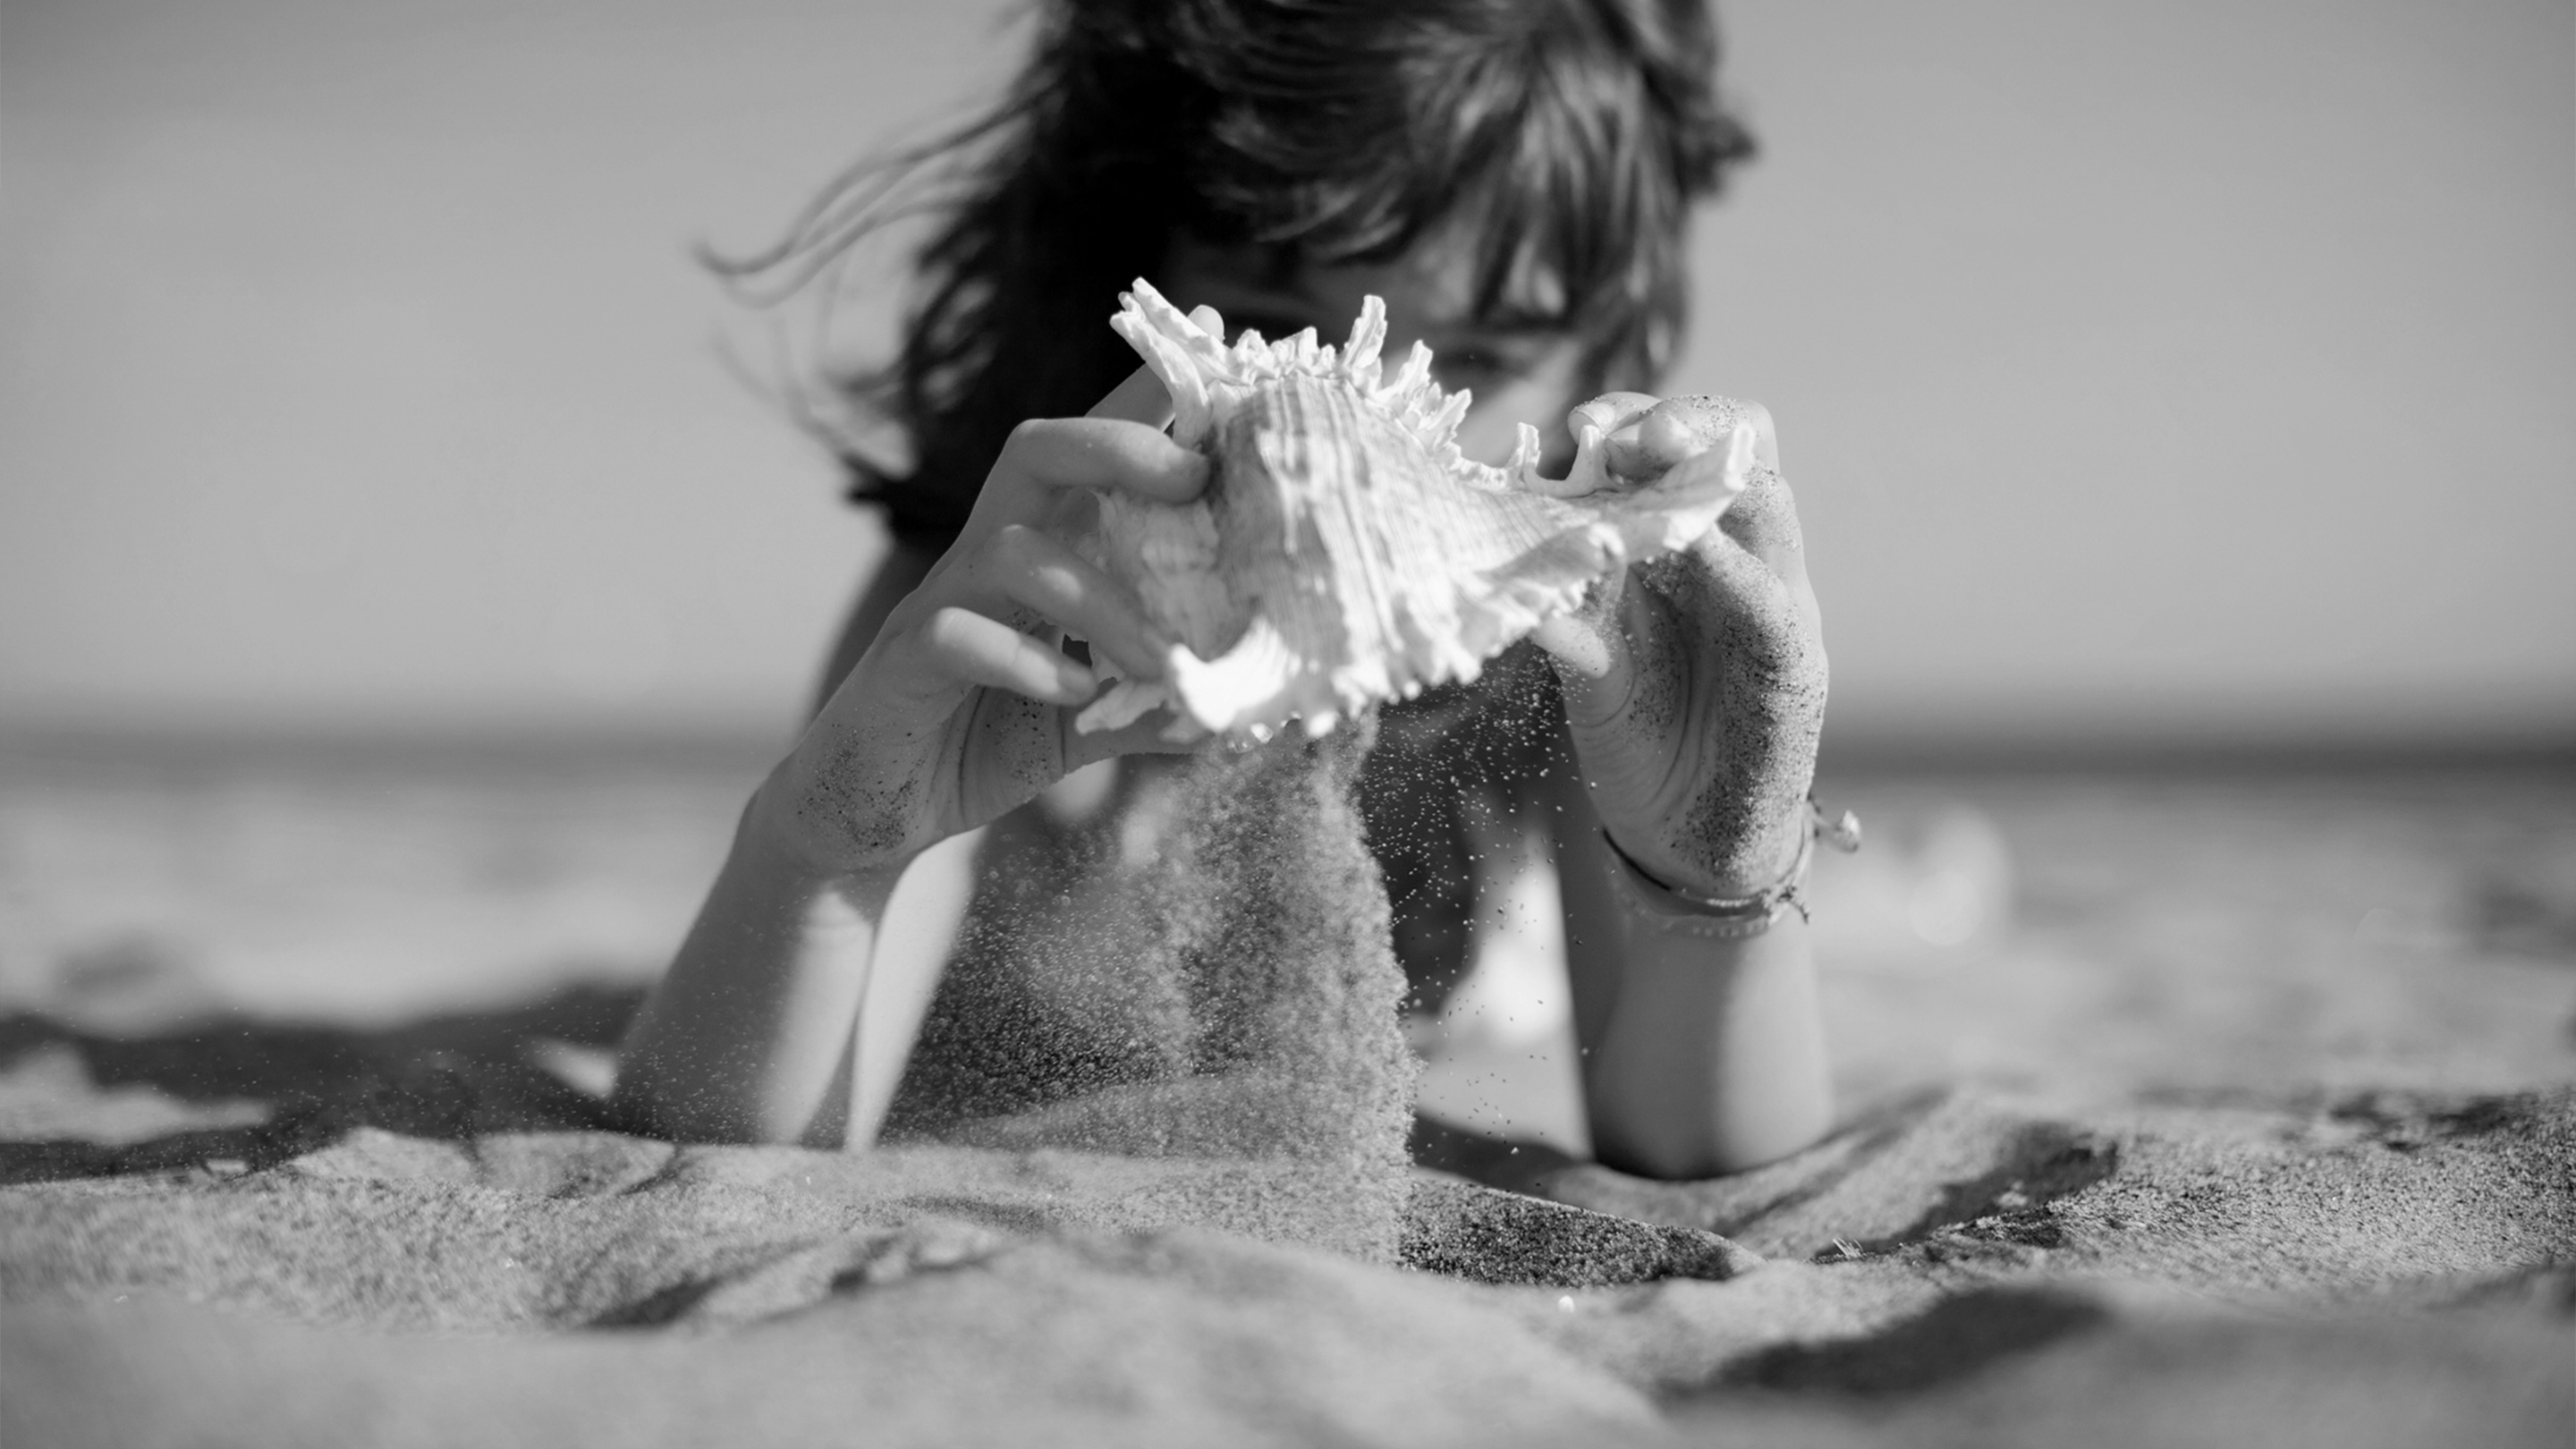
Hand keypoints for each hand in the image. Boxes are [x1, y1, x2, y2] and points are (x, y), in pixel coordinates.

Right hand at [758, 363, 1208, 877]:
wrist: (864, 817)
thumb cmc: (977, 742)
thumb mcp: (1086, 723)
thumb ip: (1152, 706)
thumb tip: (1236, 707)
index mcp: (1037, 552)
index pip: (1089, 452)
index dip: (1144, 395)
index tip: (1210, 331)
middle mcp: (985, 558)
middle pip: (1035, 452)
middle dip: (1119, 444)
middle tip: (1197, 475)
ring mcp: (938, 604)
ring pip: (1011, 550)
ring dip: (1098, 599)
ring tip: (1158, 661)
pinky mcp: (904, 664)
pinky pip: (958, 635)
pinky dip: (1026, 660)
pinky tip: (1078, 692)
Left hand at [1531, 393, 1826, 896]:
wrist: (1684, 844)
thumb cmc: (1641, 736)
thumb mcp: (1595, 655)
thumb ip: (1572, 599)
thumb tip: (1504, 539)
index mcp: (1702, 547)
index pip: (1694, 446)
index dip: (1644, 421)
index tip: (1580, 426)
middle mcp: (1751, 562)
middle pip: (1746, 450)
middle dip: (1683, 423)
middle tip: (1611, 433)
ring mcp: (1781, 611)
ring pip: (1771, 507)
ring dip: (1709, 473)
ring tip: (1646, 453)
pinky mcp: (1796, 674)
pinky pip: (1772, 606)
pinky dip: (1732, 569)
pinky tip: (1691, 547)